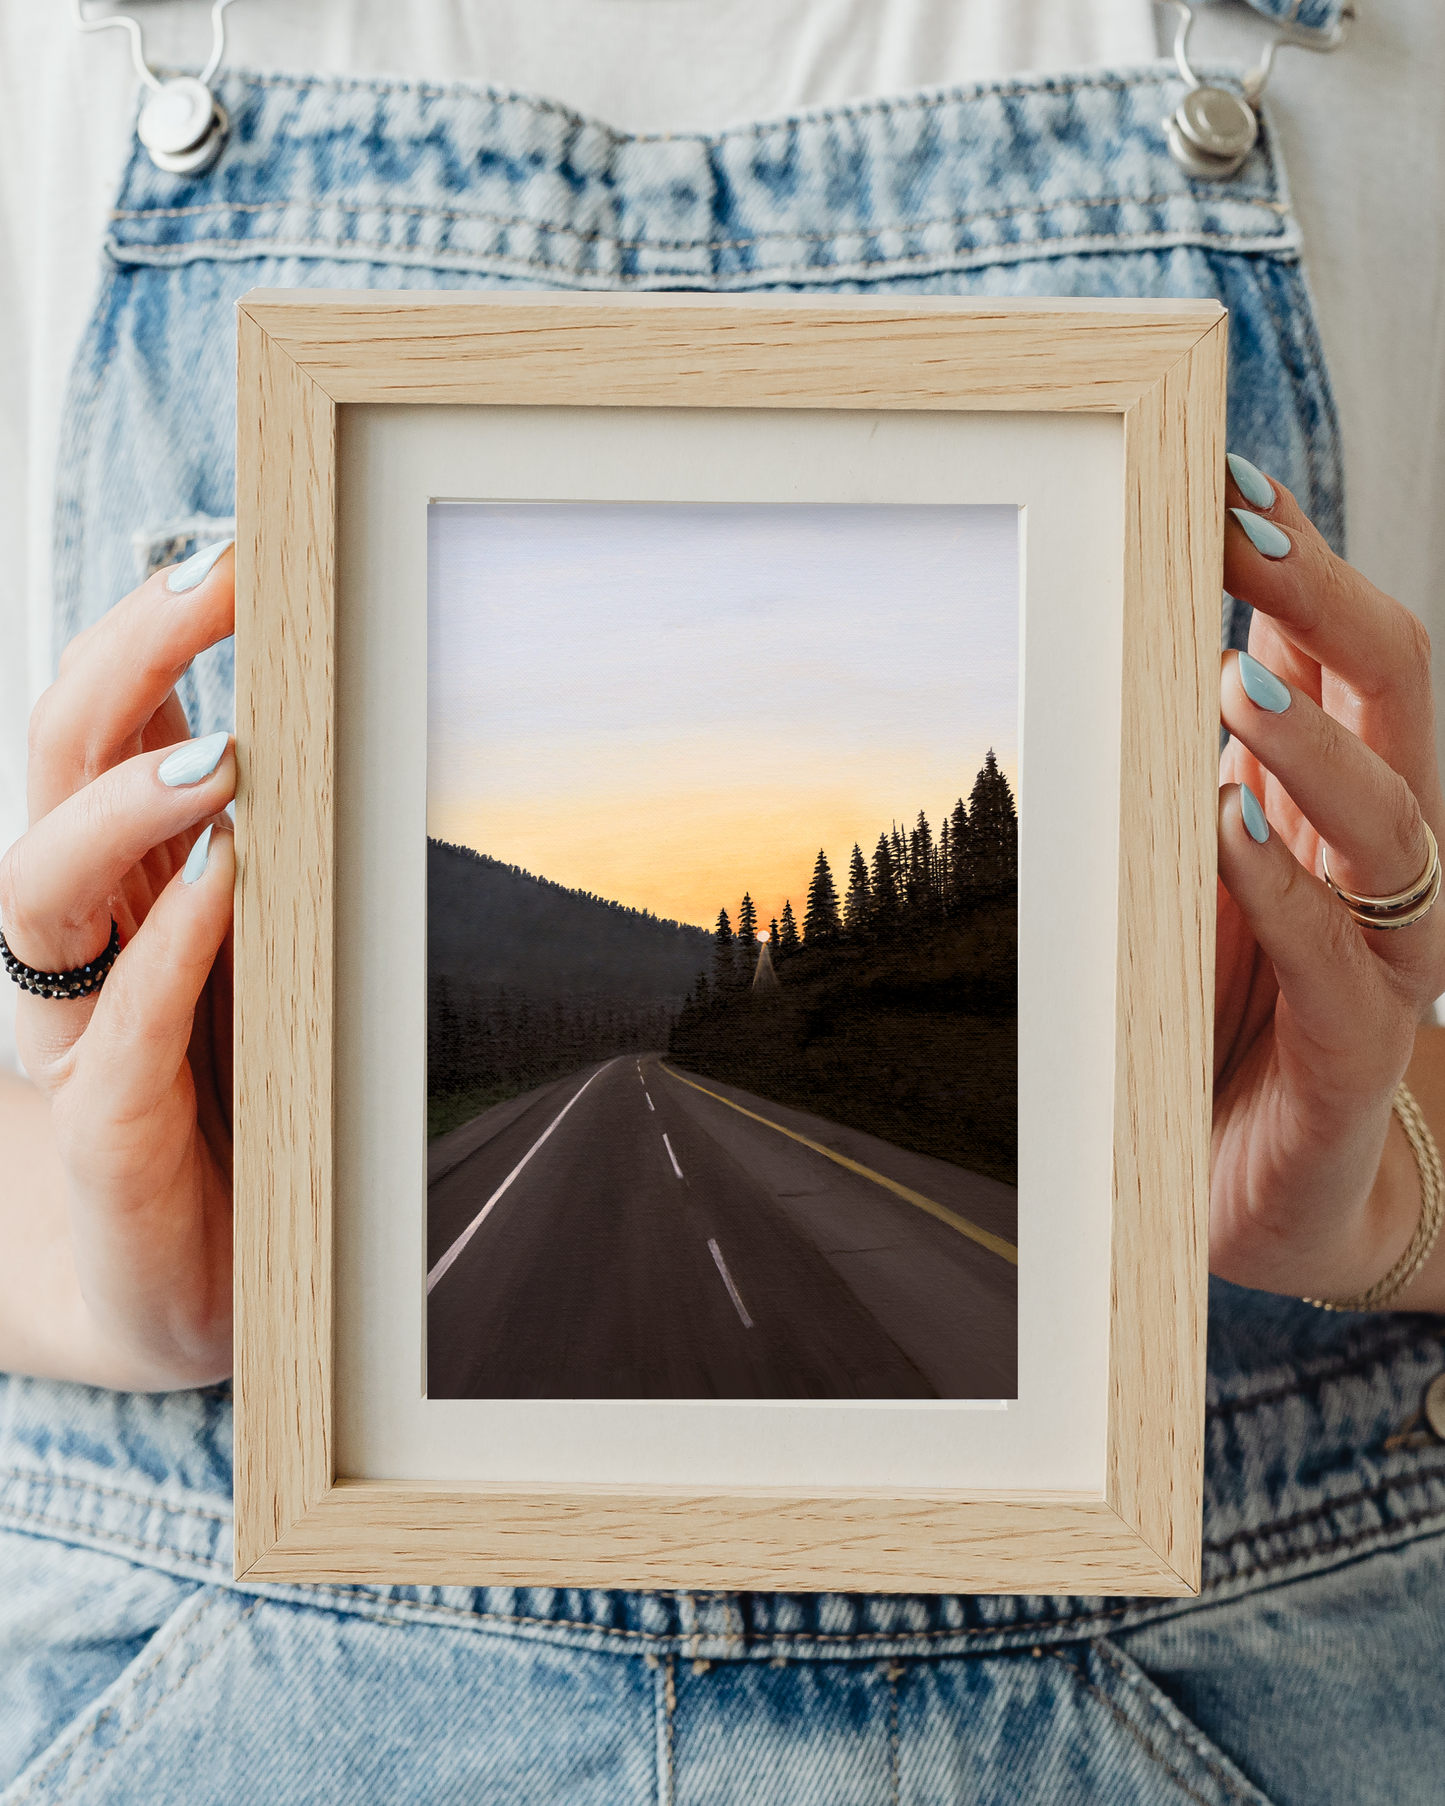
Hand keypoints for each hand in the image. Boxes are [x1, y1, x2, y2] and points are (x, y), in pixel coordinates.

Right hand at [0, 545, 235, 1386]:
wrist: (176, 1286)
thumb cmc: (234, 1107)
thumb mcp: (263, 963)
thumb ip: (276, 860)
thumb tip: (343, 737)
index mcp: (120, 880)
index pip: (105, 724)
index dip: (150, 630)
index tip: (240, 548)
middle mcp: (82, 937)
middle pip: (57, 761)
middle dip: (128, 658)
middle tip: (222, 581)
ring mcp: (81, 1030)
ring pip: (43, 880)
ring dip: (123, 802)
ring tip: (221, 754)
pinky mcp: (108, 1128)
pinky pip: (123, 1030)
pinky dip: (171, 951)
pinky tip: (225, 884)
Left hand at [1213, 465, 1444, 1307]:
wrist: (1275, 1195)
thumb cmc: (1227, 1019)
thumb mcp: (1203, 874)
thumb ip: (1202, 772)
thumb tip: (1168, 647)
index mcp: (1342, 800)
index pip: (1343, 653)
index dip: (1302, 562)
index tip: (1230, 483)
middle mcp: (1382, 860)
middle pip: (1397, 696)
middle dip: (1325, 603)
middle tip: (1244, 537)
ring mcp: (1385, 957)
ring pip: (1394, 820)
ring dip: (1316, 743)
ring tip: (1238, 683)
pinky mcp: (1354, 1052)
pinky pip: (1337, 960)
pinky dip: (1286, 891)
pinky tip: (1229, 832)